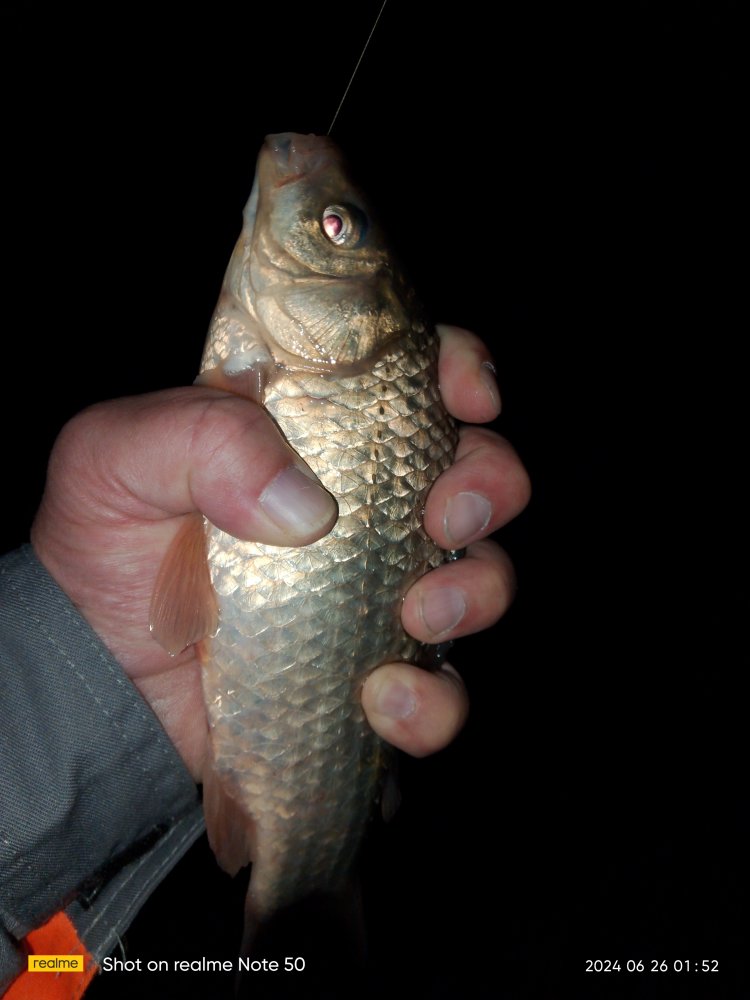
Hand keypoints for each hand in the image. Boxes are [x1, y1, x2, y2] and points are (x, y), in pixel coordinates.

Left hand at [31, 325, 529, 778]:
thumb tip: (304, 506)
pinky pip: (443, 691)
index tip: (470, 398)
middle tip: (446, 516)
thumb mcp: (114, 460)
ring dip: (477, 591)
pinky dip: (435, 702)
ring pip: (482, 577)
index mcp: (312, 432)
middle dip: (491, 484)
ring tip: (419, 615)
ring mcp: (377, 590)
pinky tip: (381, 701)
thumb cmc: (103, 547)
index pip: (412, 377)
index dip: (460, 371)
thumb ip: (198, 438)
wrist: (93, 673)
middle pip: (479, 471)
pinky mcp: (374, 672)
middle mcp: (361, 504)